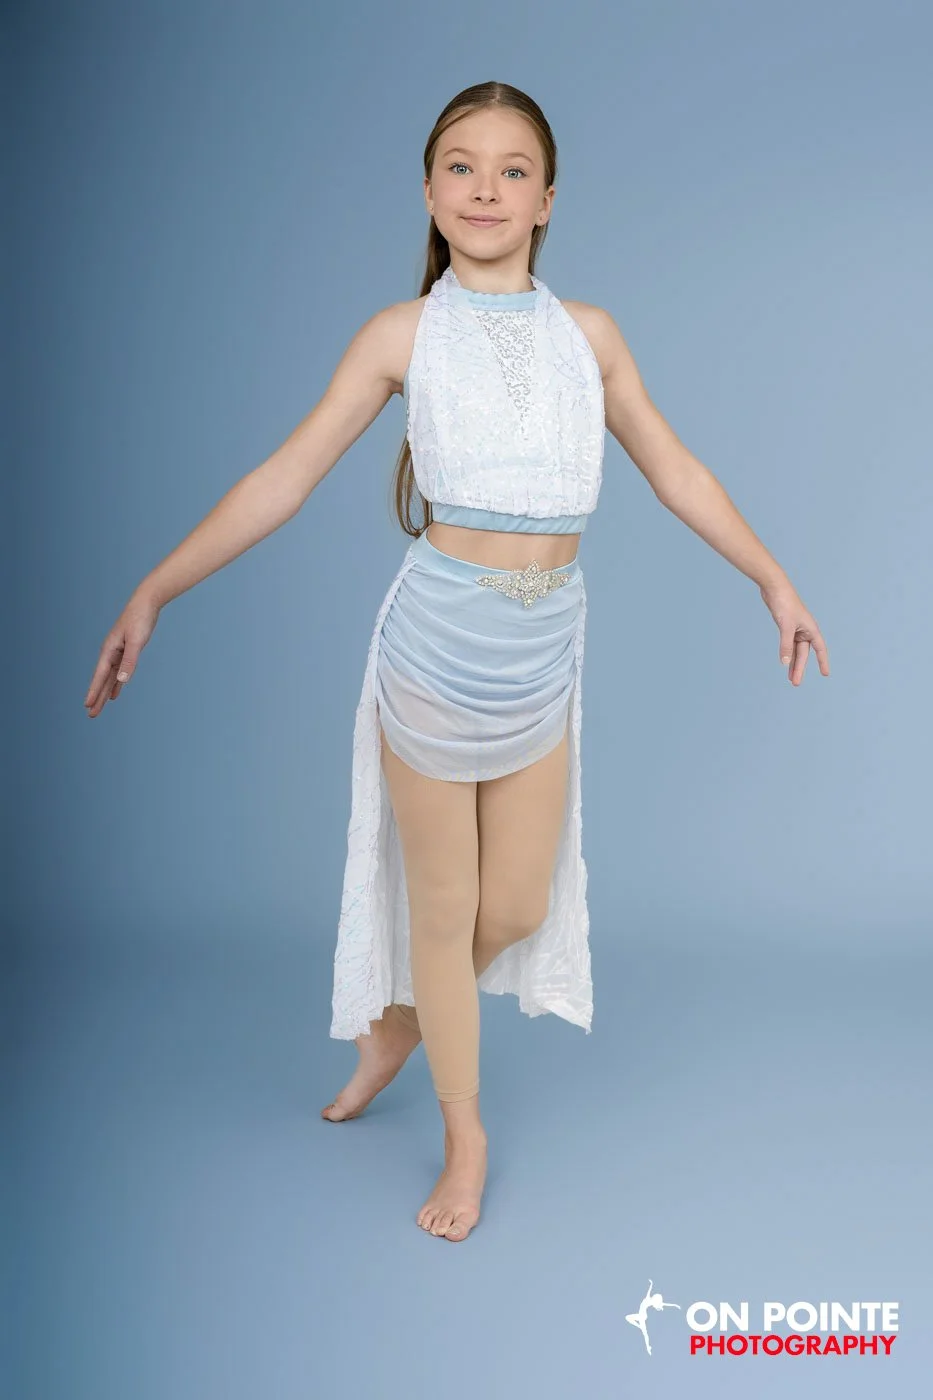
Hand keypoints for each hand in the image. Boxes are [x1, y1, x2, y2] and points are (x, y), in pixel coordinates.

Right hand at [84, 588, 162, 716]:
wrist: (146, 603)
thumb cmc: (140, 619)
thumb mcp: (136, 641)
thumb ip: (130, 660)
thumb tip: (122, 679)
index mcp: (109, 650)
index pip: (100, 675)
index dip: (94, 691)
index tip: (87, 705)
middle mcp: (111, 653)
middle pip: (102, 680)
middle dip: (97, 697)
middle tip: (91, 714)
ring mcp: (118, 653)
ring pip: (110, 678)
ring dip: (105, 693)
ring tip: (99, 707)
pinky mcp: (127, 652)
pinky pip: (120, 672)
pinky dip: (117, 683)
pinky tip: (115, 693)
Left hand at [759, 579, 829, 685]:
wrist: (775, 587)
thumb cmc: (784, 603)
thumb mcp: (786, 626)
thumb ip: (786, 645)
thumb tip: (785, 662)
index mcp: (811, 629)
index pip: (820, 649)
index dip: (823, 662)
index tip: (825, 674)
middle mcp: (806, 630)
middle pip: (804, 654)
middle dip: (800, 668)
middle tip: (795, 683)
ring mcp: (796, 629)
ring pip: (796, 651)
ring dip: (793, 663)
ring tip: (790, 678)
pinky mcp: (786, 626)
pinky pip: (788, 644)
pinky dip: (786, 653)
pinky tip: (785, 662)